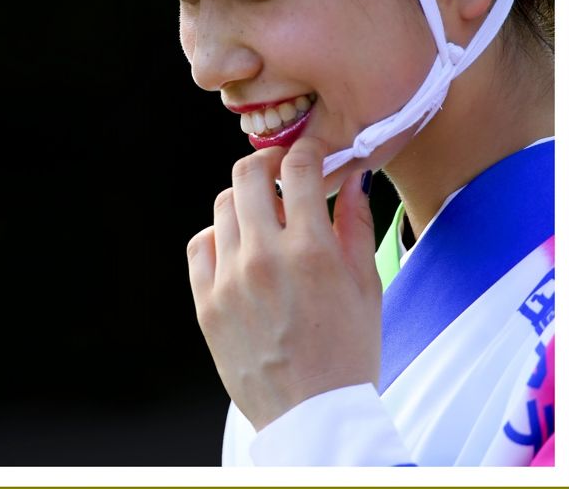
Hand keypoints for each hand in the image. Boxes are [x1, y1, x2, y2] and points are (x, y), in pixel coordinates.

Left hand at [186, 136, 381, 430]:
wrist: (313, 417)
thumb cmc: (348, 353)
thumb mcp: (367, 286)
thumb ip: (356, 224)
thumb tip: (352, 178)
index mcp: (311, 251)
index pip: (298, 168)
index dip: (306, 150)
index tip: (310, 154)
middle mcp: (264, 258)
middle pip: (248, 174)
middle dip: (268, 163)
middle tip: (281, 174)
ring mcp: (229, 281)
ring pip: (222, 205)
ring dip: (245, 200)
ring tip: (264, 217)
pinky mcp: (207, 304)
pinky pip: (201, 245)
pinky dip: (219, 236)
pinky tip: (239, 247)